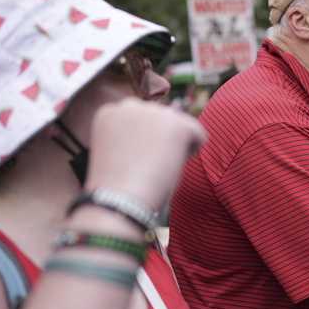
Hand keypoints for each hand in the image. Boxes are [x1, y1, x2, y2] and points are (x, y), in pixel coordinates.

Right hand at [85, 98, 206, 210]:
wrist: (118, 202)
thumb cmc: (117, 189)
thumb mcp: (119, 153)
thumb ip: (136, 136)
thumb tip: (167, 132)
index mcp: (110, 112)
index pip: (141, 119)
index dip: (142, 143)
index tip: (131, 162)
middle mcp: (130, 106)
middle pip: (161, 119)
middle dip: (162, 139)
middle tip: (148, 168)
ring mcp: (155, 112)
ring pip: (180, 124)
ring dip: (176, 145)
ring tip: (158, 168)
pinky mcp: (177, 124)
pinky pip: (198, 134)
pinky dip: (192, 151)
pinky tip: (173, 166)